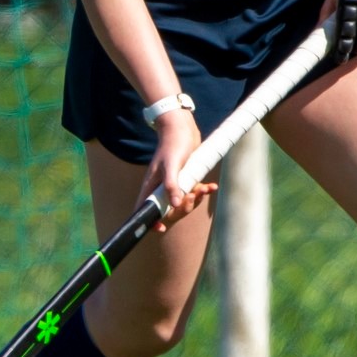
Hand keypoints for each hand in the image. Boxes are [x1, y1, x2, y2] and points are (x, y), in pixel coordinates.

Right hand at [137, 109, 217, 231]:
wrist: (183, 128)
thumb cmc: (174, 144)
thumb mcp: (172, 164)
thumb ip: (171, 185)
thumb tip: (174, 206)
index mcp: (151, 186)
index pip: (145, 209)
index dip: (151, 221)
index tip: (161, 228)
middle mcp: (160, 187)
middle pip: (168, 210)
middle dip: (183, 208)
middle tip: (192, 197)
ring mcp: (172, 184)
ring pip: (183, 202)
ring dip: (196, 198)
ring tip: (205, 188)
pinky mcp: (184, 179)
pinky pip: (192, 191)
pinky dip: (203, 191)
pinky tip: (211, 186)